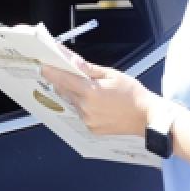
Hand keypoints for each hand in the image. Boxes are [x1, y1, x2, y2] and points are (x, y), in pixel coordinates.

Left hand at [39, 56, 154, 136]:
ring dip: (75, 95)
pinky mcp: (91, 129)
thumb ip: (90, 69)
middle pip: (65, 91)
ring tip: (91, 91)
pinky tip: (97, 104)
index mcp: (90, 91)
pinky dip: (83, 107)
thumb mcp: (113, 75)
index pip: (63, 79)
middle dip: (64, 82)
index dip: (51, 72)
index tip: (42, 66)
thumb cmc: (133, 94)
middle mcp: (86, 107)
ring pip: (73, 103)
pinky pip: (81, 114)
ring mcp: (88, 120)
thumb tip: (74, 61)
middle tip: (66, 74)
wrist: (147, 117)